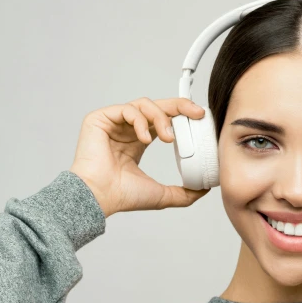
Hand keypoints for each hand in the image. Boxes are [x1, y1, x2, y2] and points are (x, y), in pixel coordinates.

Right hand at [69, 97, 209, 217]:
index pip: (163, 119)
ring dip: (161, 118)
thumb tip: (203, 189)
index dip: (182, 115)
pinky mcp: (100, 119)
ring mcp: (113, 123)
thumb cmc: (121, 196)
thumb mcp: (162, 194)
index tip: (200, 119)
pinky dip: (140, 121)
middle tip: (196, 114)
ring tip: (167, 138)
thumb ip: (184, 193)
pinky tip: (144, 139)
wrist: (99, 197)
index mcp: (138, 141)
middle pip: (157, 106)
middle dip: (179, 106)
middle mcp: (126, 129)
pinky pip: (127, 109)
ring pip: (144, 105)